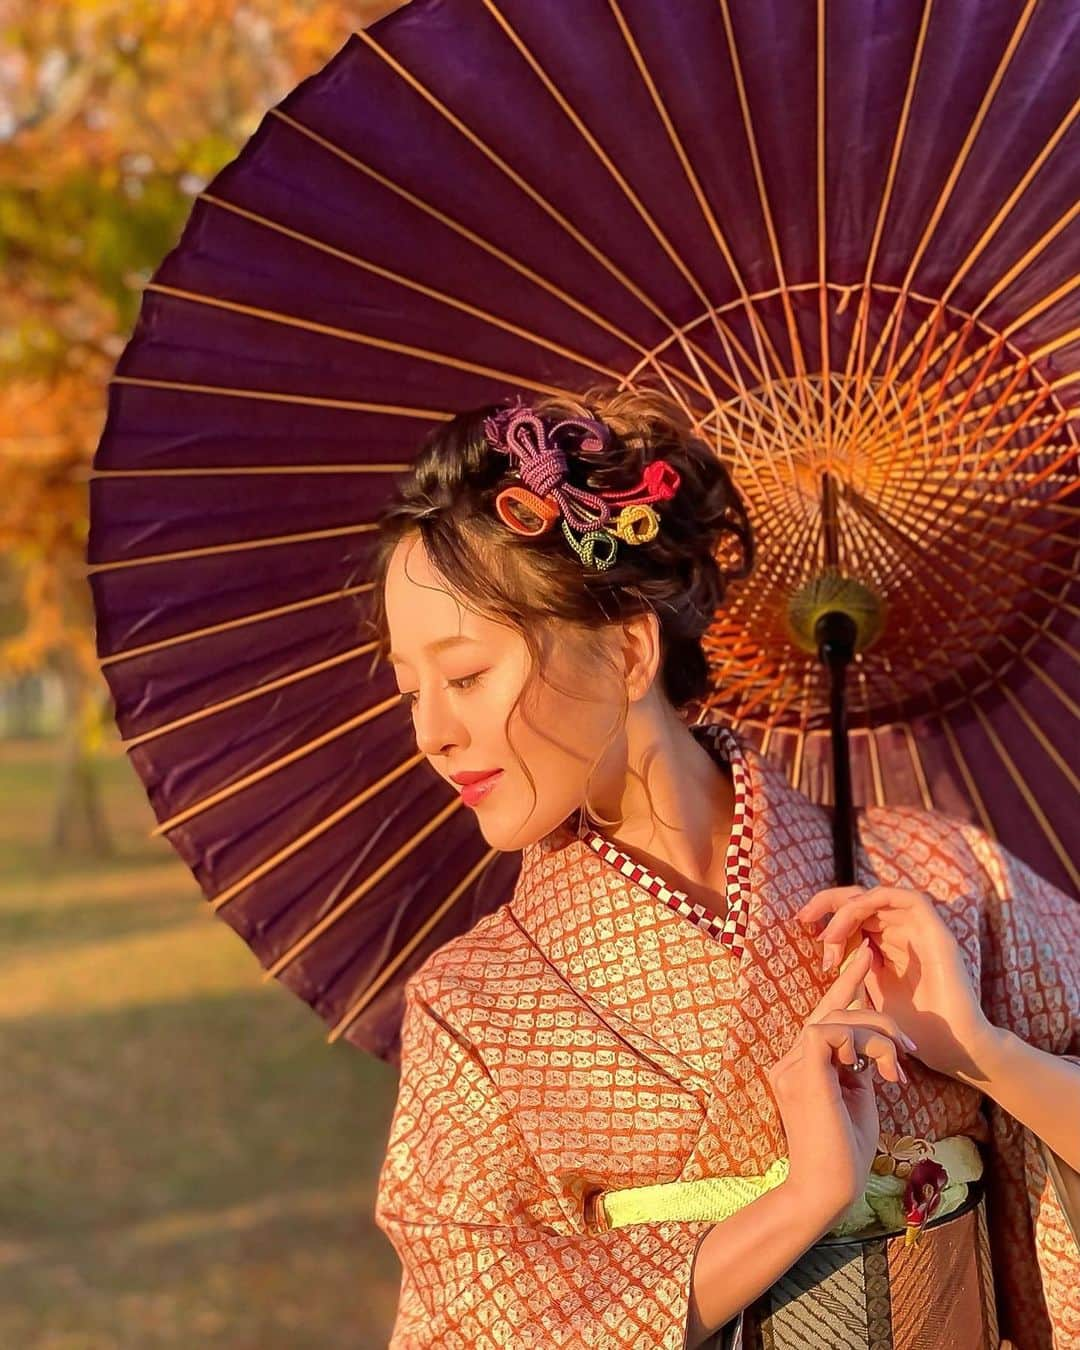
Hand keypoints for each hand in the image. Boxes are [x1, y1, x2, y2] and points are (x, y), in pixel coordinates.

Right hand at [770, 940, 909, 1218]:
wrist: (829, 1190)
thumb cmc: (846, 1155)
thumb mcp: (858, 1099)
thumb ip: (858, 1066)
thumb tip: (871, 1042)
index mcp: (804, 1067)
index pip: (825, 1017)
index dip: (844, 983)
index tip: (865, 954)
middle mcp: (791, 1060)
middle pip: (831, 1011)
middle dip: (867, 1003)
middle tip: (902, 1030)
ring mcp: (791, 1064)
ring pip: (835, 1018)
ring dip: (876, 1035)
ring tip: (897, 1065)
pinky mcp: (802, 1070)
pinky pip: (832, 1031)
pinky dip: (862, 1042)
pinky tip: (878, 1069)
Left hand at [796, 885, 999, 1082]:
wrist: (950, 1047)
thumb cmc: (911, 1029)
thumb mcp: (871, 992)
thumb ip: (854, 968)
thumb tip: (829, 949)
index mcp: (887, 944)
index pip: (855, 914)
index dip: (828, 915)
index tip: (803, 926)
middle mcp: (903, 932)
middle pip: (863, 899)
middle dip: (829, 904)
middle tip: (805, 917)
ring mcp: (921, 930)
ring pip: (879, 897)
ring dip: (848, 909)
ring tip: (830, 936)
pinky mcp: (938, 932)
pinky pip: (910, 898)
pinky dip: (877, 901)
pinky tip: (853, 921)